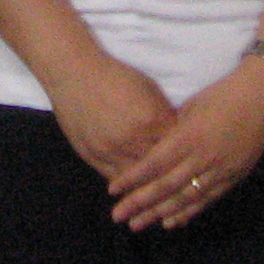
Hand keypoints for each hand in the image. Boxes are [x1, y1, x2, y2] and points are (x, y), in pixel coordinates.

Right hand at [47, 53, 176, 179]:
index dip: (184, 155)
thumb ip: (164, 116)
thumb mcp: (149, 89)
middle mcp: (133, 139)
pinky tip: (133, 188)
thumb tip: (177, 136)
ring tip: (157, 190)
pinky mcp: (93, 156)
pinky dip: (126, 184)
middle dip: (168, 173)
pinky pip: (115, 179)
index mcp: (152, 120)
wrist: (74, 73)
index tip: (188, 160)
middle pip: (160, 169)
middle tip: (176, 179)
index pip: (178, 149)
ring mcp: (111, 151)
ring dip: (147, 185)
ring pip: (137, 181)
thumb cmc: (115, 76)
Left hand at [107, 60, 263, 230]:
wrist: (263, 94)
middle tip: (119, 217)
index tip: (112, 190)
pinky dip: (188, 212)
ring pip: (185, 198)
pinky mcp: (234, 176)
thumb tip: (153, 148)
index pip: (154, 163)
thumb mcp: (191, 107)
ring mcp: (220, 169)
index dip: (132, 179)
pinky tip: (172, 221)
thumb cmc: (223, 93)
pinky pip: (207, 199)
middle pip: (165, 186)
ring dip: (160, 213)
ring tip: (139, 225)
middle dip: (140, 204)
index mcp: (189, 136)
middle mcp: (203, 157)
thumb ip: (173, 131)